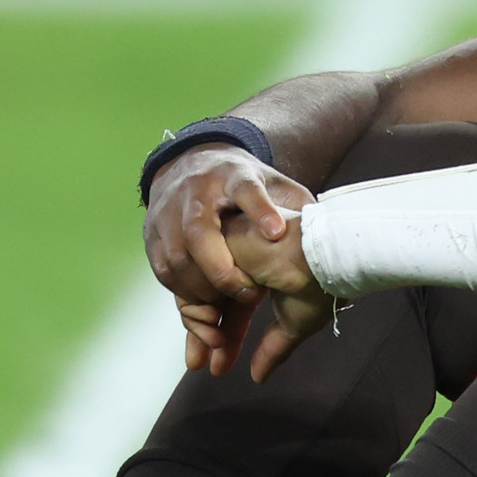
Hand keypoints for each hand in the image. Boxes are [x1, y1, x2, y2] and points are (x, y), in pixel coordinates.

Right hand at [144, 143, 316, 375]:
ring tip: (225, 313)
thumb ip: (296, 207)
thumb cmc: (245, 184)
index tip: (277, 232)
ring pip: (176, 258)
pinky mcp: (152, 235)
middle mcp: (195, 192)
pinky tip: (204, 309)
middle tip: (247, 296)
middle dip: (220, 270)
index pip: (247, 190)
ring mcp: (169, 213)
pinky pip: (164, 271)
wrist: (193, 163)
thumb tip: (323, 232)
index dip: (260, 211)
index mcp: (233, 175)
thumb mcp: (275, 185)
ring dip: (200, 292)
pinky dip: (184, 295)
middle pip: (199, 232)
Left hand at [174, 202, 333, 381]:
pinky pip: (190, 281)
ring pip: (197, 293)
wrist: (322, 258)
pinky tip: (212, 323)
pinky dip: (194, 307)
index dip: (226, 339)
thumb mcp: (294, 323)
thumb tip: (259, 378)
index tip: (217, 368)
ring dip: (199, 325)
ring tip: (214, 345)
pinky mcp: (213, 245)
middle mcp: (240, 261)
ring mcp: (226, 251)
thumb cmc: (319, 285)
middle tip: (198, 366)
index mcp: (262, 274)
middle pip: (211, 302)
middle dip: (202, 336)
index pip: (234, 310)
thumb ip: (273, 348)